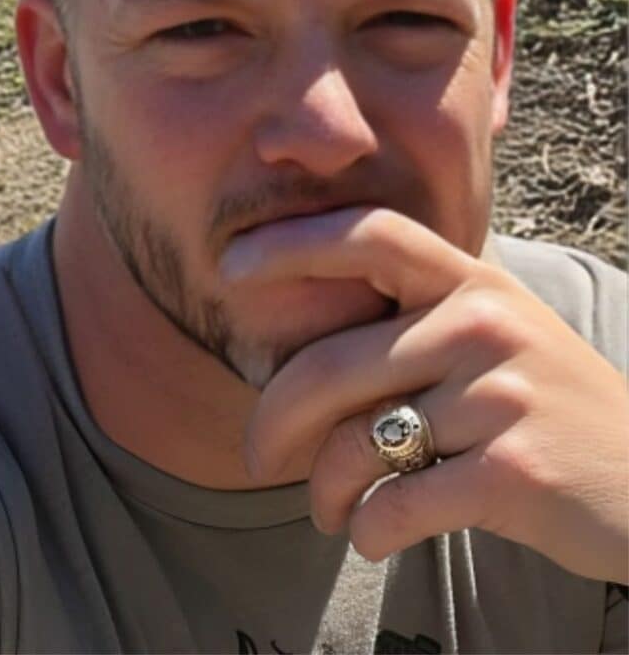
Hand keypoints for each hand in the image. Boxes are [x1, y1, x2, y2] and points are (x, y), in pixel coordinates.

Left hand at [221, 207, 628, 582]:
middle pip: (331, 364)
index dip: (290, 243)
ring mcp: (501, 395)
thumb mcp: (489, 341)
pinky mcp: (511, 470)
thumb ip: (409, 326)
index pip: (369, 235)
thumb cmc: (544, 409)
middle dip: (271, 420)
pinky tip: (369, 535)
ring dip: (321, 491)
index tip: (227, 267)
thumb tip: (291, 353)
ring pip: (354, 443)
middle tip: (254, 457)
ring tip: (326, 510)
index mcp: (472, 283)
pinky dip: (366, 530)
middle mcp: (484, 324)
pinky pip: (394, 503)